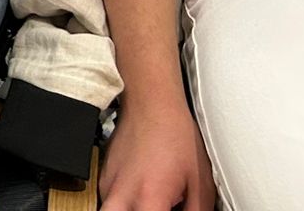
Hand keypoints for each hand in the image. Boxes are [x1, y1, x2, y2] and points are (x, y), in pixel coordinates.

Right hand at [99, 97, 215, 210]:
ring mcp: (108, 186)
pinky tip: (145, 195)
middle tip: (157, 207)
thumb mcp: (200, 183)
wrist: (151, 103)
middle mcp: (123, 196)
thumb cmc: (175, 135)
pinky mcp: (103, 178)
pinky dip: (126, 204)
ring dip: (133, 210)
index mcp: (149, 199)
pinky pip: (109, 201)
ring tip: (152, 202)